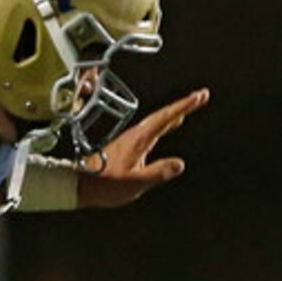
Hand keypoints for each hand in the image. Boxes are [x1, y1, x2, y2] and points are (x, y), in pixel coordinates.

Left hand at [76, 89, 208, 208]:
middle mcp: (135, 135)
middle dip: (183, 105)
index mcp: (139, 140)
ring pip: (157, 121)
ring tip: (188, 108)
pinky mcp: (127, 145)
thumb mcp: (136, 182)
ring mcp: (130, 139)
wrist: (81, 185)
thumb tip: (179, 164)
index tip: (200, 96)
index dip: (184, 106)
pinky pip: (151, 129)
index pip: (166, 118)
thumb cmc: (106, 184)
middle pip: (163, 115)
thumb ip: (159, 172)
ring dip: (174, 113)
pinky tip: (166, 127)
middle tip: (200, 96)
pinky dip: (164, 123)